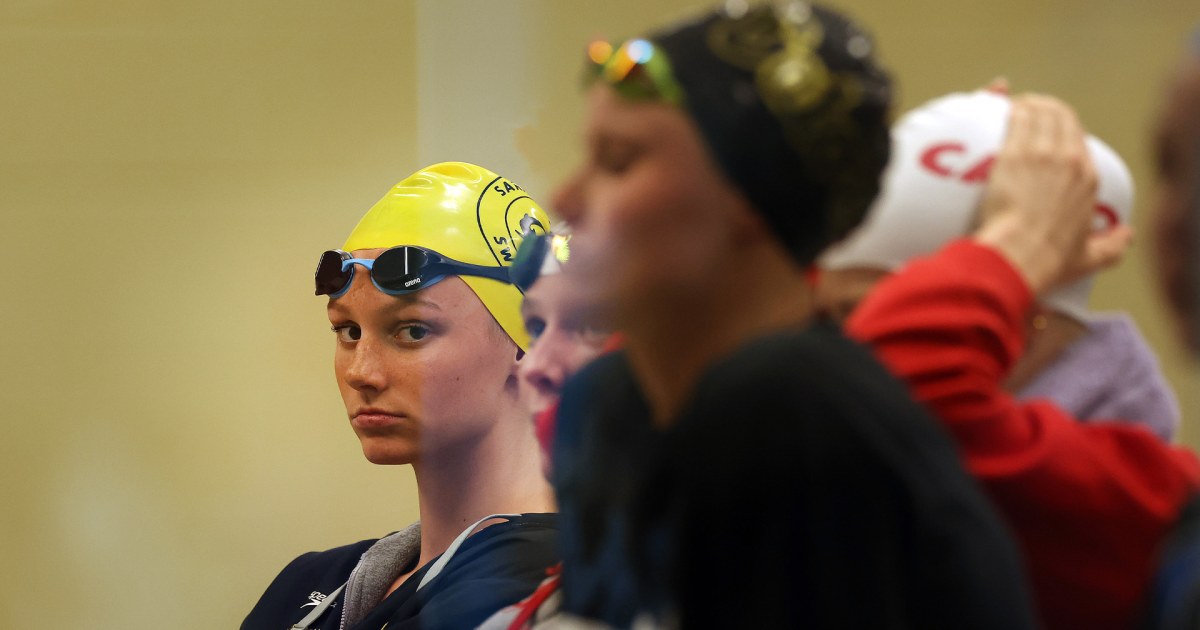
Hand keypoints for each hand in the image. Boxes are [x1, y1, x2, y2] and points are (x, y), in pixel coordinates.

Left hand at [973, 94, 1099, 294]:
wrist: (1019, 255)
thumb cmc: (1049, 260)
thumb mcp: (1089, 257)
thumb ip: (1111, 246)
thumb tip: (1128, 236)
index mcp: (1088, 178)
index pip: (1078, 139)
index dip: (1063, 129)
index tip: (1048, 130)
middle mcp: (1070, 160)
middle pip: (1062, 116)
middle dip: (1046, 106)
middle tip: (1028, 108)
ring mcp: (1042, 154)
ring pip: (1040, 111)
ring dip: (1028, 104)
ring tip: (1014, 105)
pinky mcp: (1014, 154)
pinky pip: (1017, 119)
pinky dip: (1010, 109)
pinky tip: (1000, 107)